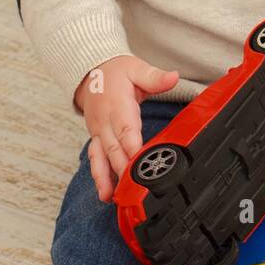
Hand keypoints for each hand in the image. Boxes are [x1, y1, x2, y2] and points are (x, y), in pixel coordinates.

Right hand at [75, 56, 178, 201]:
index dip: (132, 147)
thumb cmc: (116, 72)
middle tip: (133, 189)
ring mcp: (98, 132)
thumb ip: (154, 77)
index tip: (140, 162)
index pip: (126, 129)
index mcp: (117, 105)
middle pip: (114, 148)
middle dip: (123, 169)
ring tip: (110, 197)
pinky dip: (99, 176)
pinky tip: (105, 193)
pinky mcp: (95, 139)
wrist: (90, 72)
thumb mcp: (136, 68)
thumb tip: (173, 77)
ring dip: (105, 177)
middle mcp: (105, 121)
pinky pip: (95, 159)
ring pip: (100, 157)